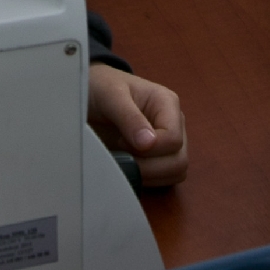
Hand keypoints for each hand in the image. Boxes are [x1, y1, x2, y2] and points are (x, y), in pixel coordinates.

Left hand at [87, 63, 187, 186]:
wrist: (90, 95)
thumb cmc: (102, 88)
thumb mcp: (111, 96)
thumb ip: (129, 117)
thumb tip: (148, 143)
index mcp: (167, 103)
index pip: (174, 139)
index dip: (149, 149)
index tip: (121, 141)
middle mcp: (173, 123)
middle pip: (179, 160)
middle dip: (150, 167)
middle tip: (123, 156)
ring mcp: (168, 142)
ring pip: (175, 173)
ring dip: (149, 176)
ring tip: (125, 161)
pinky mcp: (159, 158)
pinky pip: (165, 179)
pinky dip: (148, 181)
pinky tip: (129, 168)